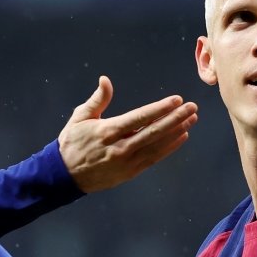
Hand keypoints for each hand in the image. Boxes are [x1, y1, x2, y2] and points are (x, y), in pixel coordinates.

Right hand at [58, 76, 197, 192]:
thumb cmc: (72, 142)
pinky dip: (169, 148)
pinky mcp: (130, 172)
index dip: (160, 109)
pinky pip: (154, 158)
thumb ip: (97, 99)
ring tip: (192, 119)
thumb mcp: (80, 117)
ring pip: (157, 145)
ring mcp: (126, 162)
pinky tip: (181, 136)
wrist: (64, 176)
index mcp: (107, 131)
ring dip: (177, 132)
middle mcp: (120, 147)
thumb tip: (105, 80)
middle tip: (192, 108)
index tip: (176, 100)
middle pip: (154, 132)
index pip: (140, 118)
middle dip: (175, 118)